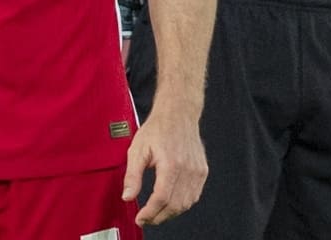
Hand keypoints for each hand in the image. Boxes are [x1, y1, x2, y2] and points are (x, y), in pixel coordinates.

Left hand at [121, 102, 207, 225]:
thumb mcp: (137, 149)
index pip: (161, 198)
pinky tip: (171, 202)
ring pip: (186, 203)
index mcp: (171, 163)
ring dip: (170, 213)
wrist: (178, 113)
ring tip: (156, 212)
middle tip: (146, 217)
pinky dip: (182, 204)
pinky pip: (194, 196)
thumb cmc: (158, 128)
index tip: (141, 217)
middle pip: (175, 205)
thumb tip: (128, 196)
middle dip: (159, 216)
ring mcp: (197, 170)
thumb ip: (132, 176)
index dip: (150, 213)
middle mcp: (187, 168)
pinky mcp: (202, 171)